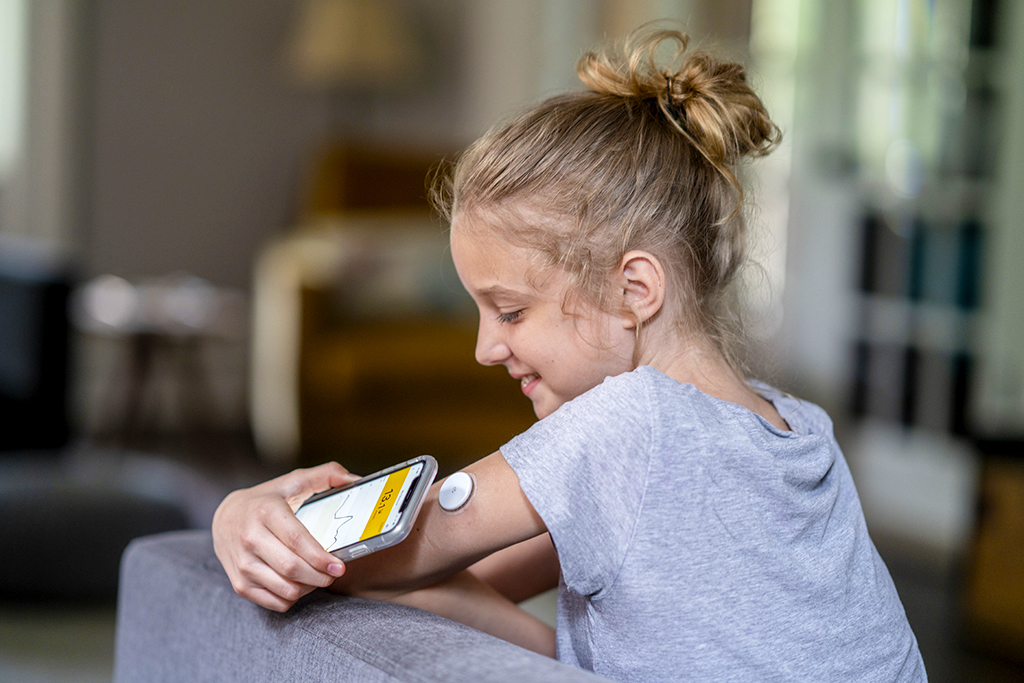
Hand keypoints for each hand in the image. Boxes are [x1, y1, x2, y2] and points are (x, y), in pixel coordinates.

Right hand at [212, 462, 358, 611]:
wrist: (224, 518)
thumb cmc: (266, 501)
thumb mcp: (293, 482)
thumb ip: (325, 475)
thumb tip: (354, 478)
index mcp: (265, 511)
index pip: (297, 540)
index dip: (321, 557)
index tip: (339, 566)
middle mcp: (250, 538)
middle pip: (292, 568)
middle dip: (321, 576)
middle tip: (334, 573)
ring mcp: (243, 564)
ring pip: (286, 589)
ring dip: (310, 587)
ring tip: (318, 576)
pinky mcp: (240, 584)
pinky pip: (276, 602)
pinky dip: (294, 597)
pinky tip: (300, 583)